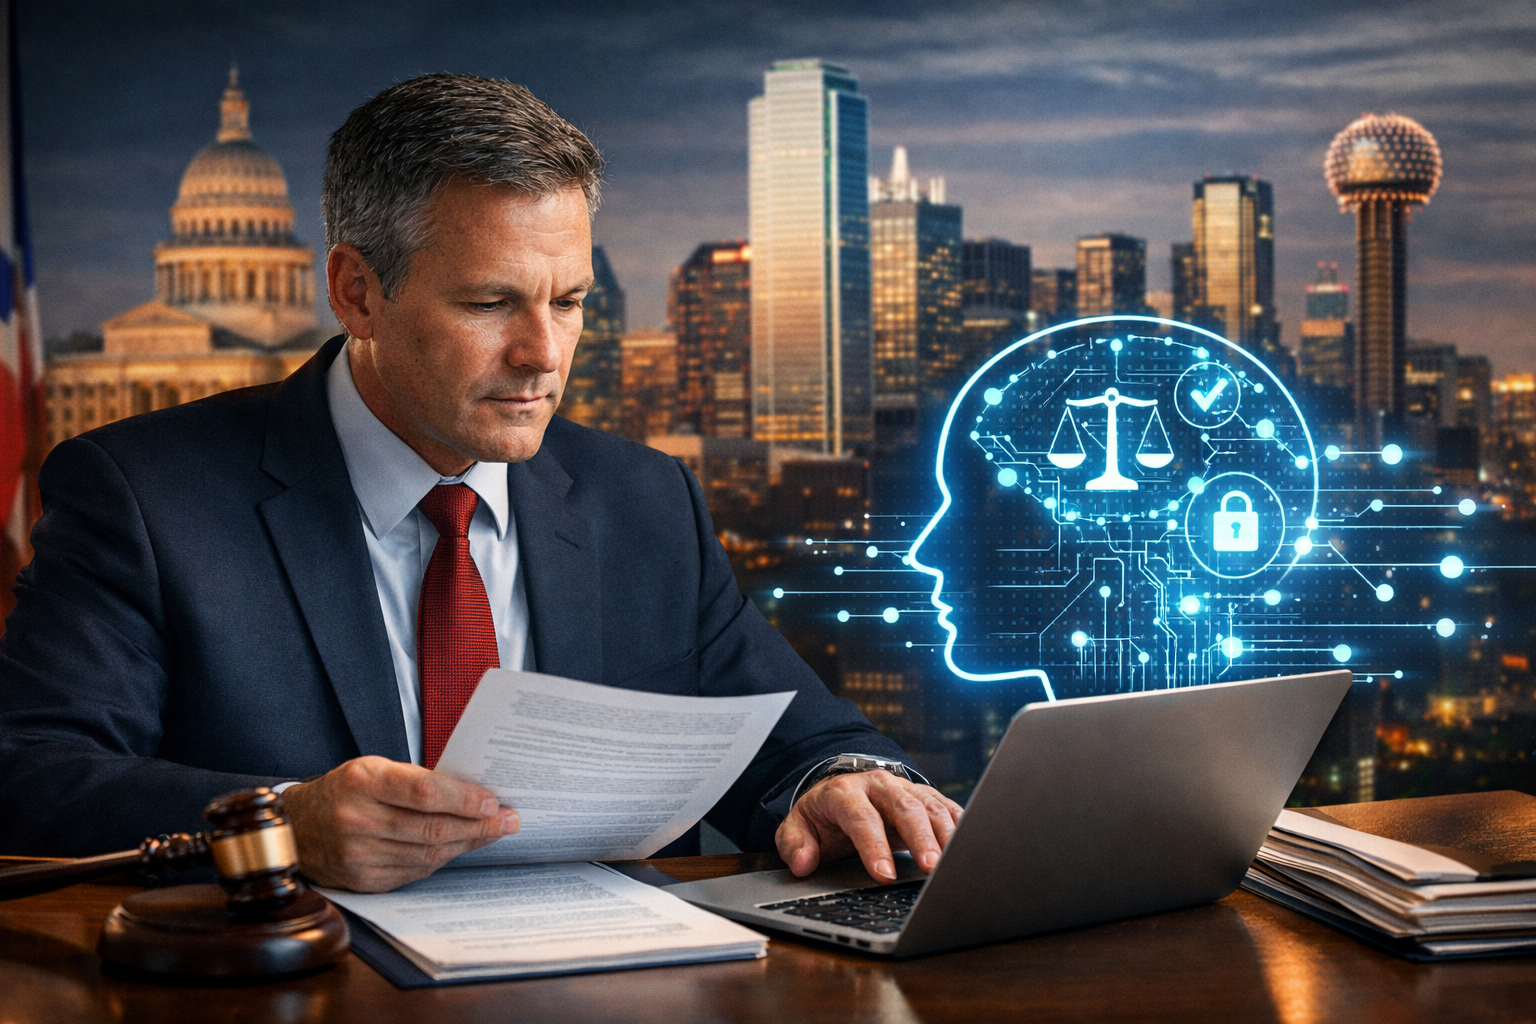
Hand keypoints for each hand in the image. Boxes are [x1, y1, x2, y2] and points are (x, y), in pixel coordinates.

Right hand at [280, 755, 518, 891]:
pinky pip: (415, 871)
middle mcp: (358, 820)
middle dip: (478, 825)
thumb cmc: (344, 790)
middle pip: (432, 828)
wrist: (295, 828)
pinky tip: (460, 848)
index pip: (424, 792)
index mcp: (363, 782)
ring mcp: (358, 855)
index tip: (493, 801)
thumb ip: (416, 780)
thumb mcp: (373, 769)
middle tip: (509, 820)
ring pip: (428, 853)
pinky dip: (442, 859)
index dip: (464, 799)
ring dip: (467, 844)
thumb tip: (472, 794)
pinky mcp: (363, 880)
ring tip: (493, 832)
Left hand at [775, 771, 962, 883]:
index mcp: (845, 792)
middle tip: (931, 868)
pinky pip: (946, 807)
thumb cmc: (822, 816)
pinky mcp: (924, 795)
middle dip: (920, 838)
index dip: (874, 847)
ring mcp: (905, 788)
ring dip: (945, 834)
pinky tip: (969, 845)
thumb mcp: (797, 827)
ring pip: (930, 805)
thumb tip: (803, 862)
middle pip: (904, 807)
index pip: (862, 818)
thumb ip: (794, 844)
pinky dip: (960, 825)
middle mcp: (878, 785)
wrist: (840, 791)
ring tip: (955, 862)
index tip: (884, 875)